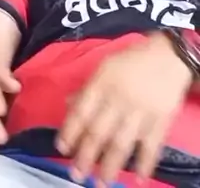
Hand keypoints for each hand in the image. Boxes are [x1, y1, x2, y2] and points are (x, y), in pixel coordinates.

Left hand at [56, 32, 192, 184]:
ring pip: (122, 143)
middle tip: (76, 174)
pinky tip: (137, 179)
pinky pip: (151, 146)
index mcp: (102, 83)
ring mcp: (140, 112)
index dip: (70, 131)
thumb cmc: (132, 60)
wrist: (169, 56)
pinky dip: (145, 164)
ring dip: (110, 166)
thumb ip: (87, 88)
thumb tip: (68, 104)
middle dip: (86, 155)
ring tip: (101, 183)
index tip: (61, 148)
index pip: (81, 111)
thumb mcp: (104, 67)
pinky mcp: (161, 121)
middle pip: (99, 132)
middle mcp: (118, 99)